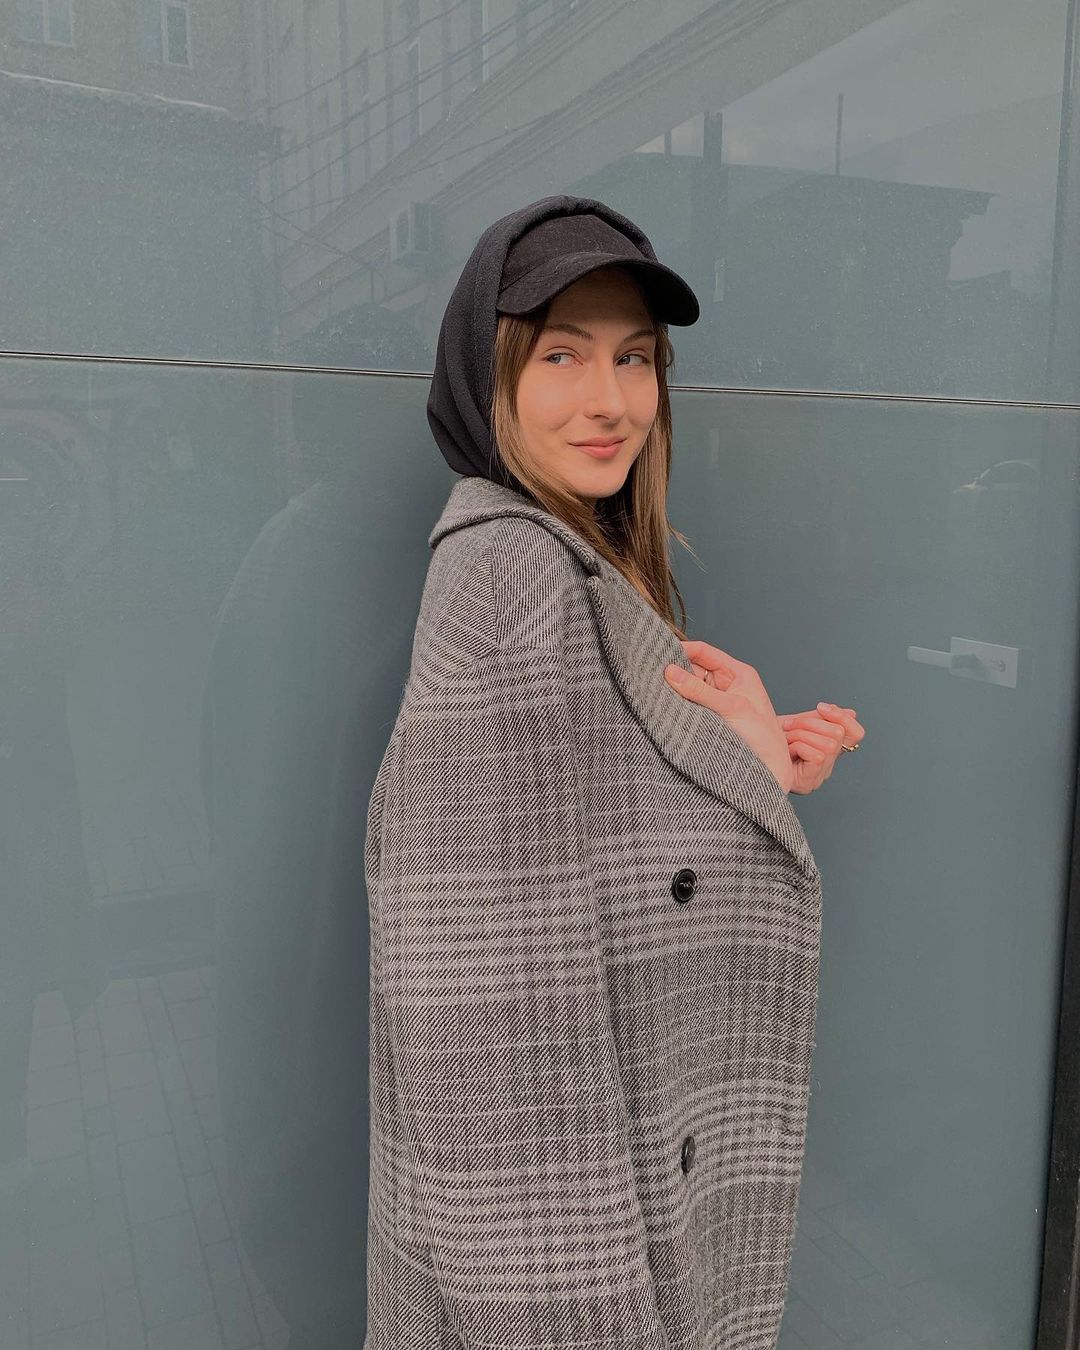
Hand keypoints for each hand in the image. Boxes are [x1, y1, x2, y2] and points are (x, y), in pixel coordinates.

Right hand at [664, 640, 793, 792]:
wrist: (770, 770)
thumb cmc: (763, 737)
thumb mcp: (731, 708)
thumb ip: (700, 691)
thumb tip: (671, 672)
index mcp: (737, 673)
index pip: (704, 652)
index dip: (682, 650)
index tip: (660, 654)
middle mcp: (725, 684)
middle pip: (692, 669)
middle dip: (674, 673)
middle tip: (652, 676)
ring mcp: (716, 702)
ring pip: (688, 689)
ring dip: (674, 692)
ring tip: (656, 693)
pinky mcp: (708, 719)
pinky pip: (688, 706)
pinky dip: (677, 707)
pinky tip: (666, 708)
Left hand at [778, 703, 864, 793]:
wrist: (747, 754)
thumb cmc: (769, 741)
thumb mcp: (797, 725)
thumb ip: (821, 719)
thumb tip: (850, 712)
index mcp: (828, 750)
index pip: (855, 734)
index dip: (842, 717)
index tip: (821, 707)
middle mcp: (828, 765)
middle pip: (838, 734)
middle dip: (810, 723)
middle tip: (790, 726)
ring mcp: (819, 775)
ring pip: (828, 744)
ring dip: (801, 735)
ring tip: (786, 740)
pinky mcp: (809, 782)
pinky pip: (817, 756)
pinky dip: (799, 747)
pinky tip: (787, 752)